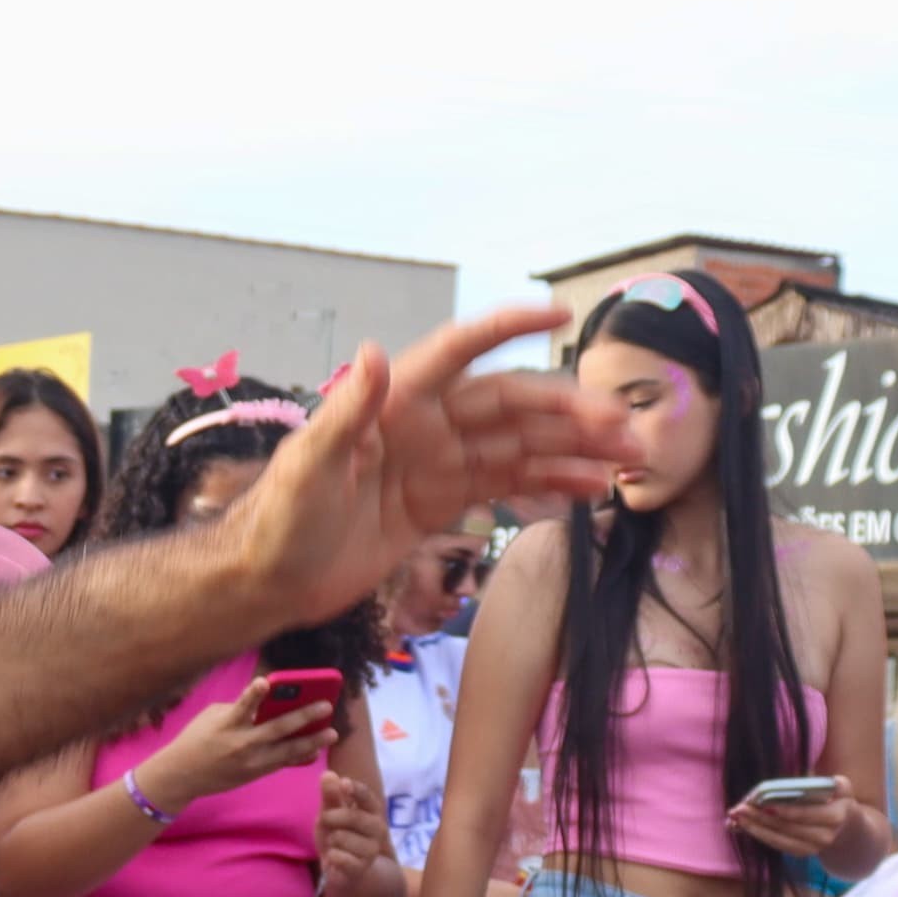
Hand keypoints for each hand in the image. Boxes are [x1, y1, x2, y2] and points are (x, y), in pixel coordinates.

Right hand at [150, 680, 336, 800]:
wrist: (182, 775)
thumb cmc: (196, 739)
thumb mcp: (211, 717)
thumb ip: (238, 708)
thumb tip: (267, 702)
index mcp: (226, 724)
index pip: (241, 706)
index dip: (253, 694)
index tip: (265, 681)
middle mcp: (241, 743)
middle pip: (277, 728)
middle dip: (303, 716)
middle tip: (326, 706)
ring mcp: (251, 761)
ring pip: (287, 750)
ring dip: (312, 741)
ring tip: (332, 733)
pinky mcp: (255, 773)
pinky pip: (282, 763)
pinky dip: (299, 755)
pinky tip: (314, 749)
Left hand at [230, 308, 627, 631]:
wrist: (268, 582)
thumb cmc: (277, 520)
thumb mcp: (308, 465)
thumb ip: (345, 411)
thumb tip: (374, 351)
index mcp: (393, 403)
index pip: (460, 351)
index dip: (508, 328)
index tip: (560, 313)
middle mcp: (422, 423)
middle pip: (509, 403)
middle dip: (570, 412)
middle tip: (624, 430)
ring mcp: (436, 462)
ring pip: (519, 443)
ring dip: (574, 448)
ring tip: (629, 461)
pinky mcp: (440, 501)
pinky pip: (506, 483)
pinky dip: (550, 483)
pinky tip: (593, 488)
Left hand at [317, 772, 390, 892]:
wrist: (343, 869)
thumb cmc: (337, 834)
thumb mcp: (330, 813)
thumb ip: (330, 796)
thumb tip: (328, 774)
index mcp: (372, 811)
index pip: (367, 797)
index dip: (356, 790)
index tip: (344, 783)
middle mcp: (378, 829)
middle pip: (353, 816)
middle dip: (331, 816)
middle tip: (324, 820)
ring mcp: (371, 850)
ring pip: (341, 837)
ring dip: (330, 839)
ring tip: (334, 843)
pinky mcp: (361, 868)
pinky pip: (339, 857)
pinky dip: (331, 856)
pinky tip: (334, 857)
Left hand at [726, 791, 851, 858]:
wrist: (847, 829)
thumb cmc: (839, 801)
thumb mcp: (843, 789)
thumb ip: (834, 782)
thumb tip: (807, 777)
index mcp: (836, 817)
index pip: (807, 814)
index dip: (784, 810)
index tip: (763, 803)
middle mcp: (824, 837)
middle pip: (787, 828)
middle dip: (760, 818)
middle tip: (739, 808)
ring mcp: (812, 849)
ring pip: (778, 839)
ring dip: (753, 829)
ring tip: (734, 817)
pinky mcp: (800, 853)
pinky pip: (776, 844)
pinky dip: (757, 835)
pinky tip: (740, 826)